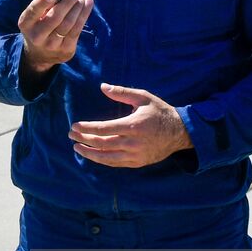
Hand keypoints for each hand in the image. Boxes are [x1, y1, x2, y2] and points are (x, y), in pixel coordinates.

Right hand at [19, 0, 93, 77]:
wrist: (40, 55)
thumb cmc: (39, 27)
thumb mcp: (34, 17)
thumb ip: (45, 5)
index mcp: (26, 24)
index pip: (33, 12)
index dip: (43, 2)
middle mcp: (37, 36)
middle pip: (55, 18)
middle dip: (67, 2)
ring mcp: (52, 45)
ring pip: (68, 23)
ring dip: (78, 8)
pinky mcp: (66, 50)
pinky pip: (77, 30)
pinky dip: (84, 15)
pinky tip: (87, 5)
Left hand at [69, 84, 191, 167]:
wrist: (180, 132)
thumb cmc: (160, 111)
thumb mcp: (143, 97)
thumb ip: (121, 93)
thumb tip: (102, 86)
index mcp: (133, 125)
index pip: (102, 129)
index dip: (86, 129)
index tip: (75, 126)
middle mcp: (132, 143)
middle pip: (101, 144)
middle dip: (83, 139)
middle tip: (71, 135)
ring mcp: (135, 155)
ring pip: (106, 157)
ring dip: (89, 153)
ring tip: (77, 148)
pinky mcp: (138, 163)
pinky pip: (115, 163)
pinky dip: (102, 160)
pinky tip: (93, 155)